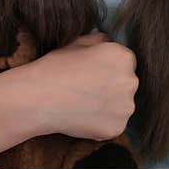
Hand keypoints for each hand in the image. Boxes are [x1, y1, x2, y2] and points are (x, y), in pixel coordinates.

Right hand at [10, 31, 137, 140]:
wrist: (38, 97)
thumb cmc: (54, 67)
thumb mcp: (75, 43)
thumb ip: (97, 41)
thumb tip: (107, 40)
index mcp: (122, 57)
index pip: (125, 62)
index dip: (108, 67)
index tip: (93, 72)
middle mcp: (130, 81)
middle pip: (127, 83)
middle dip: (112, 85)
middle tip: (87, 88)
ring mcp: (125, 107)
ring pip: (121, 105)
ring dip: (108, 105)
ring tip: (83, 103)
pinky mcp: (117, 128)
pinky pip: (113, 124)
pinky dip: (101, 122)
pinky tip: (83, 116)